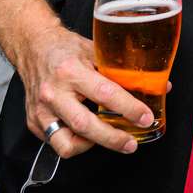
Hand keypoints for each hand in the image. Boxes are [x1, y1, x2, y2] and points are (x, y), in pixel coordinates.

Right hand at [16, 22, 152, 158]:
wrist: (33, 47)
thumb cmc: (65, 49)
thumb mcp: (94, 51)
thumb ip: (122, 70)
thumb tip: (159, 86)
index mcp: (70, 70)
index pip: (104, 93)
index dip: (129, 108)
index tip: (146, 117)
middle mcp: (53, 93)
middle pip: (85, 125)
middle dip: (113, 138)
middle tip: (131, 143)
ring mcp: (41, 110)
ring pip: (66, 144)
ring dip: (91, 146)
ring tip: (106, 138)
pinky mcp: (34, 122)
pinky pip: (57, 143)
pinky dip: (75, 143)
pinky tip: (86, 134)